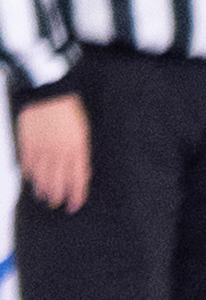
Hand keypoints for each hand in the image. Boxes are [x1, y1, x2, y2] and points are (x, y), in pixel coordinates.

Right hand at [17, 94, 88, 211]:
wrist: (48, 92)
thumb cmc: (70, 110)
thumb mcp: (84, 132)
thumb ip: (82, 153)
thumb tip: (83, 173)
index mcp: (77, 149)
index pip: (77, 180)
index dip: (76, 195)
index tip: (74, 206)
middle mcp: (59, 152)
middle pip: (57, 182)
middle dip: (57, 197)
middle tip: (57, 204)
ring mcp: (41, 149)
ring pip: (41, 176)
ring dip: (42, 189)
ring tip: (44, 198)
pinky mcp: (27, 144)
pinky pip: (27, 164)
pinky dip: (29, 174)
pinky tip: (30, 180)